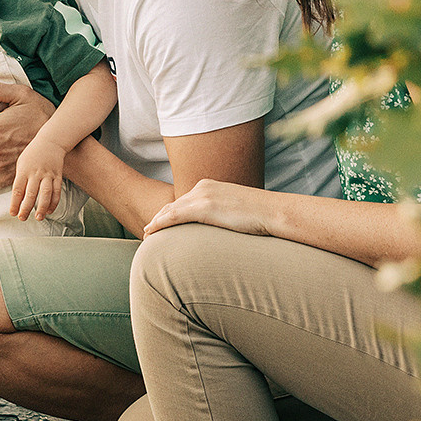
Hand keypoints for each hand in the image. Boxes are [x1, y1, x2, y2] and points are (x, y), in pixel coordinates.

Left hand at [12, 138, 67, 220]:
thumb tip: (19, 199)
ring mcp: (48, 175)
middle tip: (22, 218)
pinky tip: (50, 211)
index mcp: (24, 170)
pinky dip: (54, 202)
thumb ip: (20, 180)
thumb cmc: (32, 154)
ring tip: (38, 217)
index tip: (13, 213)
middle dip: (26, 208)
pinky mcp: (58, 176)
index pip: (18, 189)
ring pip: (46, 193)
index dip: (15, 203)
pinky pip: (57, 191)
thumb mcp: (22, 163)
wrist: (51, 141)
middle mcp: (36, 173)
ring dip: (42, 207)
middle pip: (31, 194)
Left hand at [142, 178, 280, 237]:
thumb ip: (223, 213)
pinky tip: (151, 232)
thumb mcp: (237, 209)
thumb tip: (221, 227)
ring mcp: (203, 196)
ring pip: (170, 210)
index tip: (160, 224)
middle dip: (159, 217)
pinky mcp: (204, 207)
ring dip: (156, 222)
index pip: (183, 200)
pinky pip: (175, 216)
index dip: (169, 212)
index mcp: (210, 185)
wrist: (274, 211)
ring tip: (146, 234)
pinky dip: (160, 224)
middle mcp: (203, 187)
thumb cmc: (261, 215)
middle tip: (148, 231)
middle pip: (173, 204)